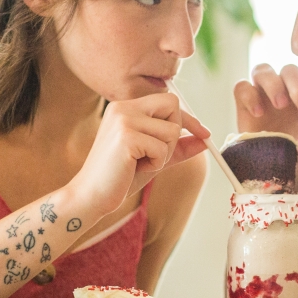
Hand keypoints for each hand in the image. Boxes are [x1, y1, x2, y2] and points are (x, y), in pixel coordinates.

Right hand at [71, 93, 209, 217]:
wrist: (92, 196)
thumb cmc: (120, 178)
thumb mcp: (155, 157)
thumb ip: (178, 146)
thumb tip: (205, 139)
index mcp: (125, 108)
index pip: (168, 101)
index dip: (188, 118)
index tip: (204, 133)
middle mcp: (123, 108)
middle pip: (172, 106)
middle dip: (174, 133)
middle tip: (157, 154)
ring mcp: (123, 120)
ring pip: (172, 130)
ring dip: (165, 153)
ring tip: (142, 162)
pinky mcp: (126, 137)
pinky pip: (163, 148)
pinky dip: (156, 163)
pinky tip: (136, 168)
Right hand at [234, 64, 297, 186]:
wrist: (280, 179)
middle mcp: (286, 92)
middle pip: (289, 71)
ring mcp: (264, 96)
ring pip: (263, 70)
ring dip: (273, 84)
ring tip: (280, 104)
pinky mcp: (244, 105)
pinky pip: (242, 87)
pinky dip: (249, 95)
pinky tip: (258, 113)